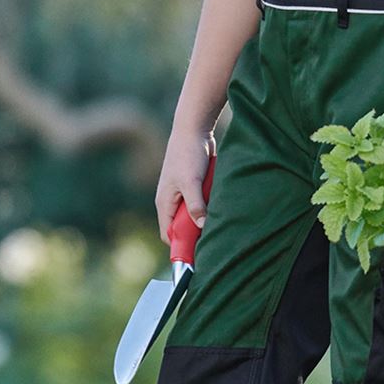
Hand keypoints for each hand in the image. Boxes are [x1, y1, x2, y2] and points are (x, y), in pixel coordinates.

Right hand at [155, 128, 215, 243]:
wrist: (194, 129)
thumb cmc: (188, 154)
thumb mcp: (191, 181)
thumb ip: (196, 205)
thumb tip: (201, 226)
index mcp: (164, 203)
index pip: (169, 235)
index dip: (181, 246)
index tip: (198, 254)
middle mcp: (171, 202)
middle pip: (181, 229)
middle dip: (195, 236)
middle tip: (213, 241)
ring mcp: (182, 195)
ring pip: (192, 218)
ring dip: (203, 221)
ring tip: (218, 224)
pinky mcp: (193, 188)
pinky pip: (200, 206)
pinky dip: (208, 209)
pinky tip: (219, 209)